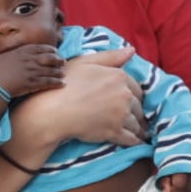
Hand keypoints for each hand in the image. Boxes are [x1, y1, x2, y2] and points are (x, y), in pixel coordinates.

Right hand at [0, 43, 65, 101]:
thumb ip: (2, 55)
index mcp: (20, 52)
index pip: (39, 48)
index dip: (49, 49)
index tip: (55, 51)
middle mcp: (29, 60)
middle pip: (48, 58)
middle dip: (57, 59)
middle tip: (62, 61)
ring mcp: (32, 71)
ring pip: (50, 70)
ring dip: (58, 72)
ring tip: (63, 74)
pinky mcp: (34, 83)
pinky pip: (48, 82)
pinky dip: (56, 83)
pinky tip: (62, 84)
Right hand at [10, 46, 142, 150]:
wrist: (52, 111)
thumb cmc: (64, 83)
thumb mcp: (85, 62)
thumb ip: (110, 56)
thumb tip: (131, 51)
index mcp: (118, 77)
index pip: (136, 87)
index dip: (132, 94)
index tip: (128, 100)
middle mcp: (124, 95)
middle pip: (138, 106)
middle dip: (136, 111)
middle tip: (132, 115)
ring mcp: (120, 115)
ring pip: (136, 123)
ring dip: (136, 126)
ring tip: (136, 130)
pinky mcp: (114, 132)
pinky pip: (132, 138)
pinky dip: (134, 140)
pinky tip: (135, 141)